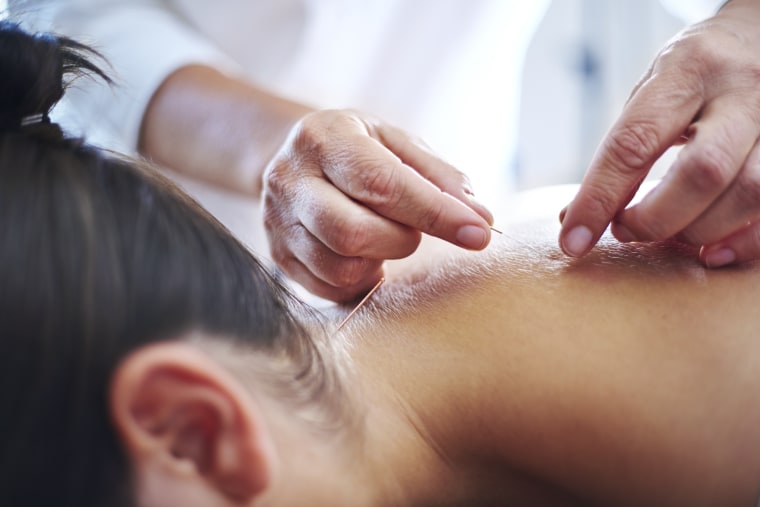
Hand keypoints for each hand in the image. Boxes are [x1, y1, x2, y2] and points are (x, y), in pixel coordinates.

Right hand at [262, 109, 492, 301]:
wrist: (298, 159)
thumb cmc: (361, 151)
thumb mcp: (399, 144)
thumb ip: (440, 178)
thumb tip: (481, 219)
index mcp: (323, 138)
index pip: (381, 183)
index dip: (435, 213)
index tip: (479, 233)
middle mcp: (289, 180)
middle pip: (352, 232)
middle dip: (401, 240)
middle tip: (414, 230)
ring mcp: (276, 222)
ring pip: (341, 268)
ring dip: (381, 260)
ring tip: (384, 235)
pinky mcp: (278, 256)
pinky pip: (330, 289)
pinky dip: (362, 279)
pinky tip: (365, 254)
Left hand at [559, 0, 759, 267]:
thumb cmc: (698, 73)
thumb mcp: (655, 88)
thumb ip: (623, 148)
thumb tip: (573, 218)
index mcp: (688, 70)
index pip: (634, 143)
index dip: (598, 199)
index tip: (573, 240)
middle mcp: (741, 90)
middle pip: (702, 172)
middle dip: (654, 219)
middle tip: (626, 231)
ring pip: (748, 193)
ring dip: (698, 232)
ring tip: (669, 236)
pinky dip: (742, 242)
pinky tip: (710, 251)